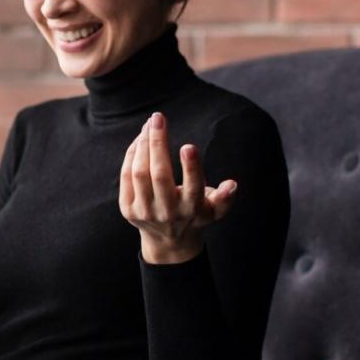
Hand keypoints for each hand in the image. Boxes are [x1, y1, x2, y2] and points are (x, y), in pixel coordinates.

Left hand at [119, 111, 237, 263]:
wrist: (168, 241)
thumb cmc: (196, 214)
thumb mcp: (215, 210)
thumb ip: (225, 198)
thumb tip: (232, 185)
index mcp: (192, 209)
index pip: (193, 187)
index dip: (191, 167)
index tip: (188, 146)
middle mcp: (167, 211)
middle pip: (159, 174)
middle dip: (158, 143)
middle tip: (158, 118)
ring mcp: (145, 211)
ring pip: (140, 173)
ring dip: (143, 145)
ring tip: (150, 125)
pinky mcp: (127, 209)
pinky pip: (127, 176)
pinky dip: (132, 155)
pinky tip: (140, 140)